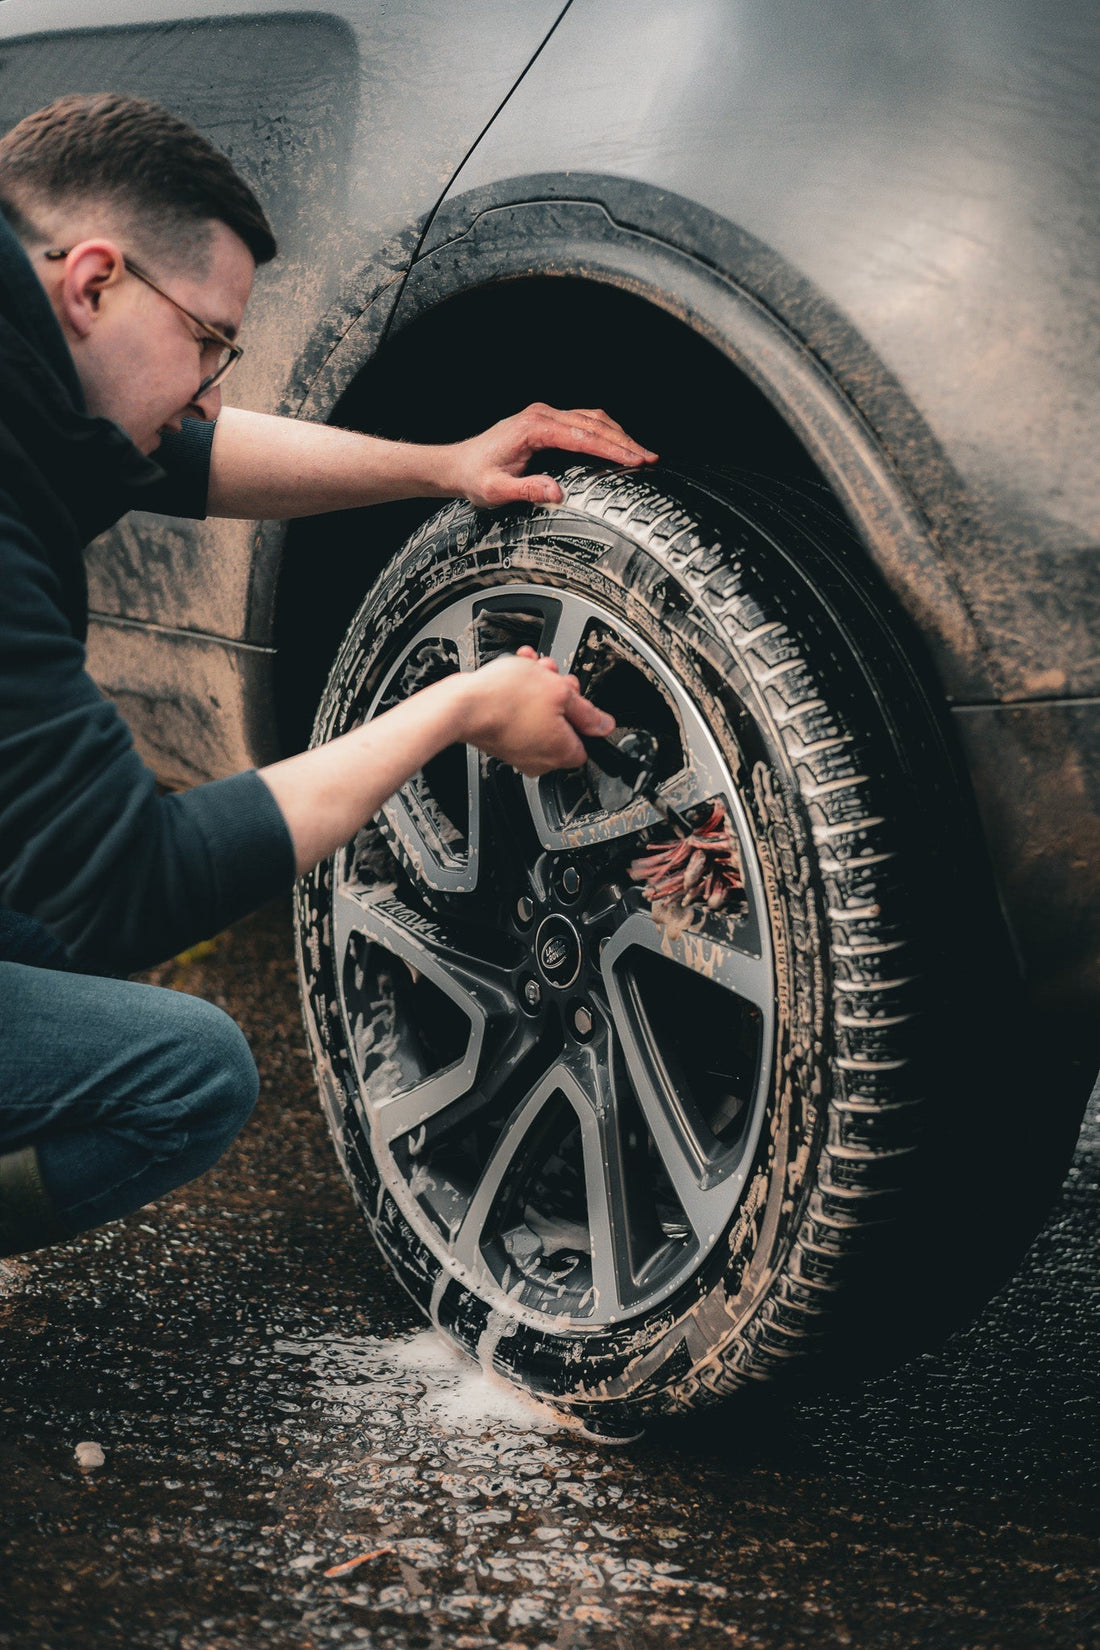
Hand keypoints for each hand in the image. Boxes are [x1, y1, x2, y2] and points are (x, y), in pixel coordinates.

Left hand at [447, 403, 656, 507]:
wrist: (457, 465)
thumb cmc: (475, 477)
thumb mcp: (496, 491)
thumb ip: (526, 491)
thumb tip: (557, 492)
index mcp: (532, 429)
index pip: (583, 436)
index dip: (612, 448)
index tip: (636, 459)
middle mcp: (541, 416)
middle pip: (593, 423)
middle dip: (625, 441)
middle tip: (650, 459)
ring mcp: (544, 416)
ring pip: (591, 419)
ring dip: (618, 435)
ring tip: (641, 453)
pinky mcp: (546, 422)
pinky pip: (582, 422)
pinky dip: (604, 432)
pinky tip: (617, 445)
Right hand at [457, 647, 614, 775]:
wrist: (461, 704)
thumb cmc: (506, 698)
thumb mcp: (559, 691)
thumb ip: (587, 711)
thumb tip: (604, 725)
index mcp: (562, 753)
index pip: (586, 739)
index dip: (581, 712)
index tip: (572, 695)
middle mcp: (541, 759)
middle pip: (562, 724)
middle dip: (556, 693)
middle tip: (549, 677)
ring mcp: (518, 752)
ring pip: (539, 715)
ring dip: (536, 689)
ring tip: (528, 670)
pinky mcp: (500, 742)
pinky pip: (517, 717)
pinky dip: (517, 697)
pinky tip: (513, 677)